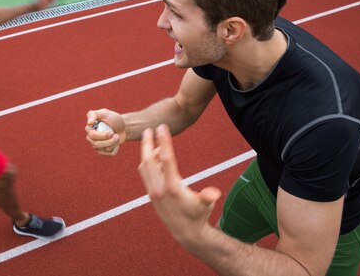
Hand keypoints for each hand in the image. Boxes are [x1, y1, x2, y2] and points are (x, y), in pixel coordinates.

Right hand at [85, 109, 125, 155]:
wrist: (122, 126)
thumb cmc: (112, 118)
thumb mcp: (104, 113)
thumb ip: (94, 114)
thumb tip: (88, 123)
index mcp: (89, 129)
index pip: (93, 136)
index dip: (103, 136)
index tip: (111, 132)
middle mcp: (91, 138)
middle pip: (97, 145)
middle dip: (110, 141)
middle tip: (117, 135)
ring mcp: (96, 146)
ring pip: (105, 149)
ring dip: (115, 142)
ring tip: (117, 136)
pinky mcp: (103, 151)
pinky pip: (110, 153)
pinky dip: (116, 147)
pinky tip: (117, 142)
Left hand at [138, 125, 220, 242]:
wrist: (185, 232)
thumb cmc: (198, 215)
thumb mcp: (205, 206)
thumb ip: (208, 197)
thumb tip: (214, 193)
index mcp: (172, 187)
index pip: (166, 158)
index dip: (163, 141)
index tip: (161, 127)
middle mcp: (159, 188)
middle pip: (148, 160)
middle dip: (147, 143)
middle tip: (148, 129)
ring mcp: (153, 191)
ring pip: (144, 167)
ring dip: (147, 153)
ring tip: (155, 144)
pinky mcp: (150, 194)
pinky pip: (145, 174)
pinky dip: (147, 163)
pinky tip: (156, 159)